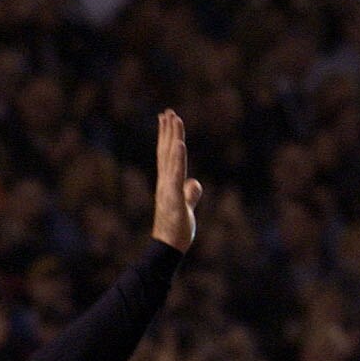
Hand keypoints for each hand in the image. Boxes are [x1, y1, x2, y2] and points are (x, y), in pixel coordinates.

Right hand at [152, 110, 202, 253]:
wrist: (168, 249)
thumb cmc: (176, 231)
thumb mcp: (186, 207)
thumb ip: (190, 193)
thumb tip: (194, 183)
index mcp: (168, 184)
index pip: (167, 156)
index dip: (167, 137)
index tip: (167, 119)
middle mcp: (165, 183)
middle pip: (167, 152)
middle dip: (168, 131)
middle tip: (168, 111)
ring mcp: (168, 190)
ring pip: (171, 159)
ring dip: (173, 138)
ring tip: (174, 119)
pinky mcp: (173, 199)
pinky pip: (176, 176)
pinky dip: (178, 160)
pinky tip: (179, 145)